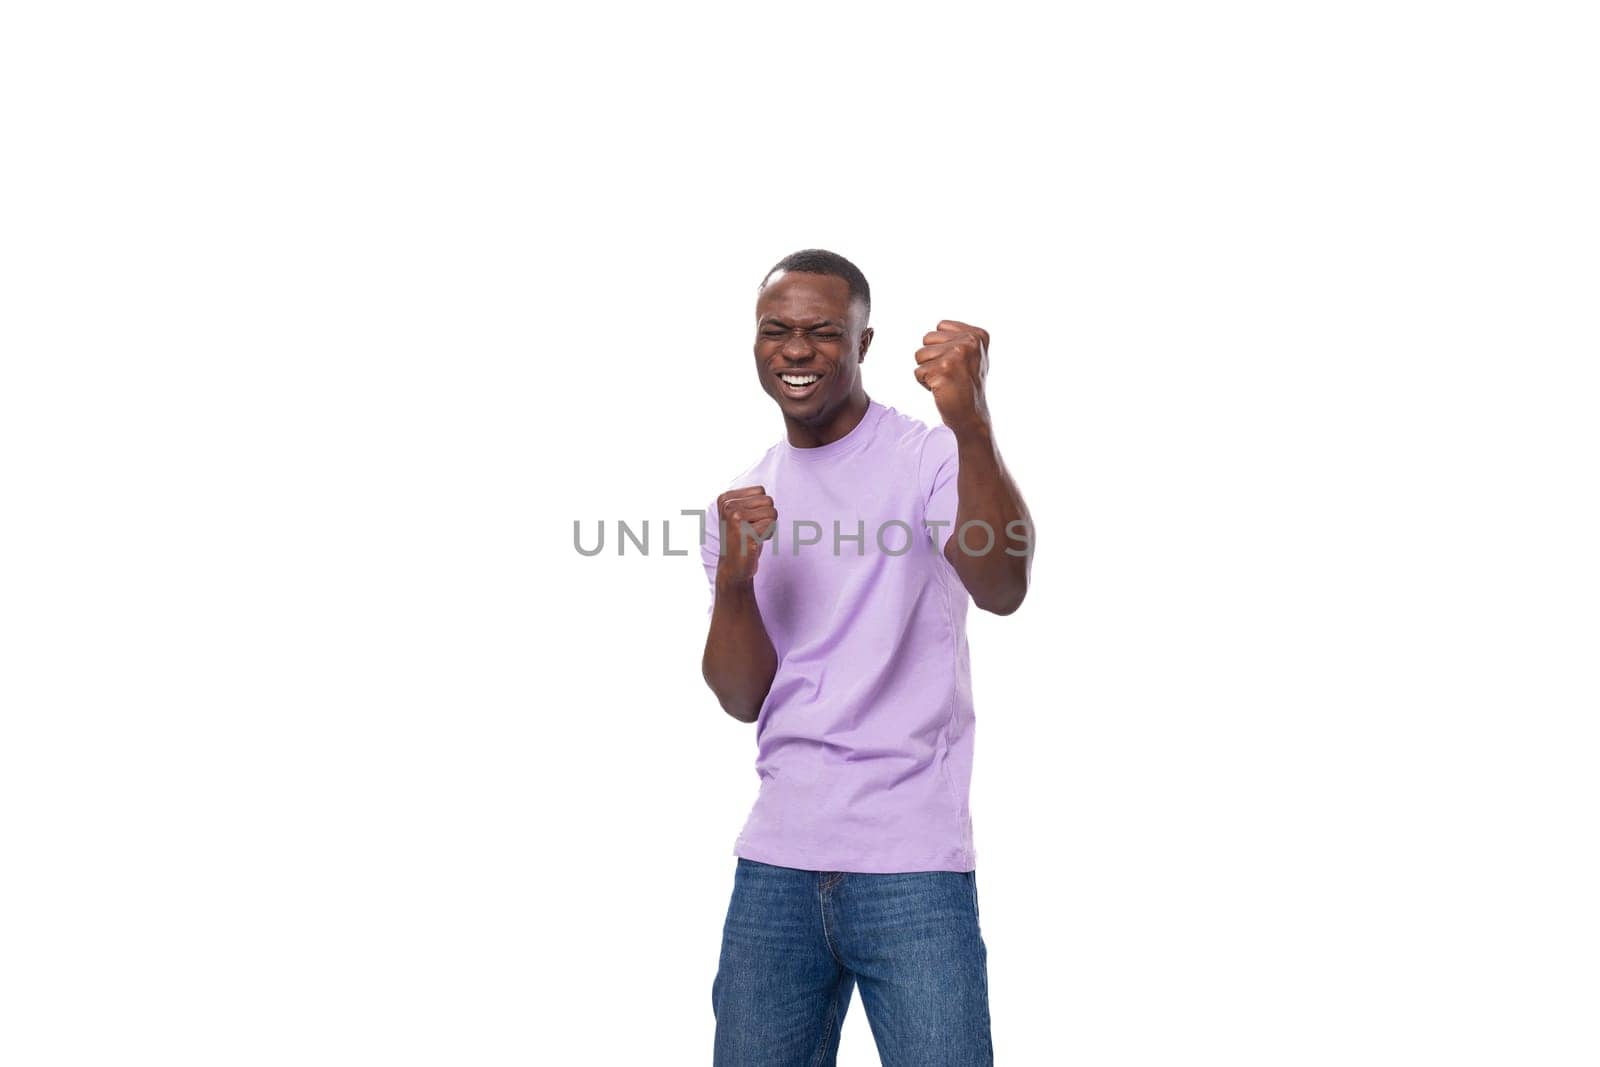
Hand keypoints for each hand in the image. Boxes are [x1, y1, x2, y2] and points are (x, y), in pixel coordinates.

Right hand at [715, 486, 776, 583]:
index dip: (761, 507)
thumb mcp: (742, 512)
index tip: (748, 521)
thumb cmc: (743, 538)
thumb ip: (751, 497)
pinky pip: (772, 525)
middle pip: (768, 500)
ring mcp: (735, 518)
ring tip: (753, 535)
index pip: (760, 490)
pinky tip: (754, 542)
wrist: (733, 567)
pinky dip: (768, 535)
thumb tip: (770, 472)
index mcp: (725, 498)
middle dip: (766, 517)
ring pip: (772, 512)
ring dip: (768, 526)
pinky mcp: (745, 531)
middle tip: (752, 530)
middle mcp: (728, 505)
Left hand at [914, 320, 991, 434]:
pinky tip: (942, 390)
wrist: (972, 415)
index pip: (939, 327)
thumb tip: (938, 326)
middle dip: (932, 358)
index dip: (941, 347)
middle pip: (927, 338)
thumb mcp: (972, 355)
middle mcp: (969, 342)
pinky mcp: (942, 370)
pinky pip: (917, 372)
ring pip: (919, 355)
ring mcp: (956, 355)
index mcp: (977, 335)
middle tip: (950, 374)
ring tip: (946, 381)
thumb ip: (959, 337)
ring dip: (927, 371)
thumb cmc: (967, 385)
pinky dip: (925, 384)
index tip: (957, 363)